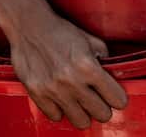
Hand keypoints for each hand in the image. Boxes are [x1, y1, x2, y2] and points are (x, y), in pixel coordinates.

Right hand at [8, 7, 127, 128]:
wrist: (28, 24)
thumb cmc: (58, 31)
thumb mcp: (89, 40)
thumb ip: (104, 58)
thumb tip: (113, 74)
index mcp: (88, 67)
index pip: (118, 100)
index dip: (116, 97)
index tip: (111, 94)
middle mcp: (72, 81)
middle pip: (102, 115)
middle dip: (101, 107)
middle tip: (95, 98)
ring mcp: (53, 89)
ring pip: (81, 121)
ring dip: (82, 112)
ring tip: (77, 101)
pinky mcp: (36, 92)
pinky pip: (55, 116)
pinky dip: (59, 110)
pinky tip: (59, 98)